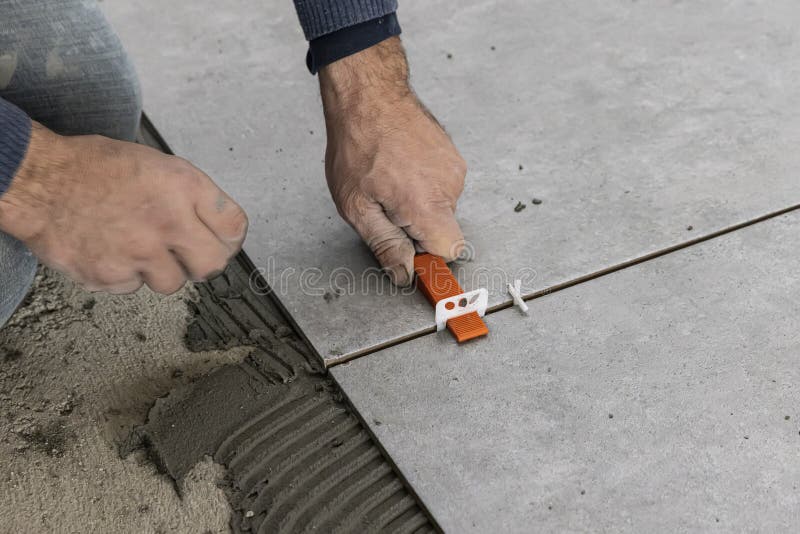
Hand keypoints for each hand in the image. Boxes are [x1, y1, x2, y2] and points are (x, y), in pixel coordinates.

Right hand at [0, 122, 247, 293]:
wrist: (39, 181)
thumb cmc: (96, 168)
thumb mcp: (158, 164)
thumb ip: (192, 195)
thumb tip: (218, 225)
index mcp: (183, 188)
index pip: (234, 226)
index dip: (230, 237)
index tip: (222, 241)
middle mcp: (167, 223)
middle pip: (212, 265)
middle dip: (202, 262)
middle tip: (186, 254)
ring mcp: (138, 254)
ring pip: (171, 283)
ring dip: (159, 270)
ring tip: (137, 246)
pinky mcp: (110, 276)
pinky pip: (132, 287)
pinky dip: (124, 274)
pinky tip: (109, 250)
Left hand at [319, 37, 465, 285]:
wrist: (371, 95)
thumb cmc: (358, 145)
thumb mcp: (357, 206)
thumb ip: (385, 245)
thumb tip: (405, 274)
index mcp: (426, 204)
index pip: (451, 250)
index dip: (428, 256)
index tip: (409, 251)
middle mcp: (449, 186)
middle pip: (443, 229)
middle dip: (416, 227)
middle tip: (385, 204)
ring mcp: (455, 168)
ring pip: (442, 207)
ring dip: (418, 203)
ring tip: (390, 179)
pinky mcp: (453, 155)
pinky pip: (442, 185)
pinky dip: (423, 183)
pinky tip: (401, 166)